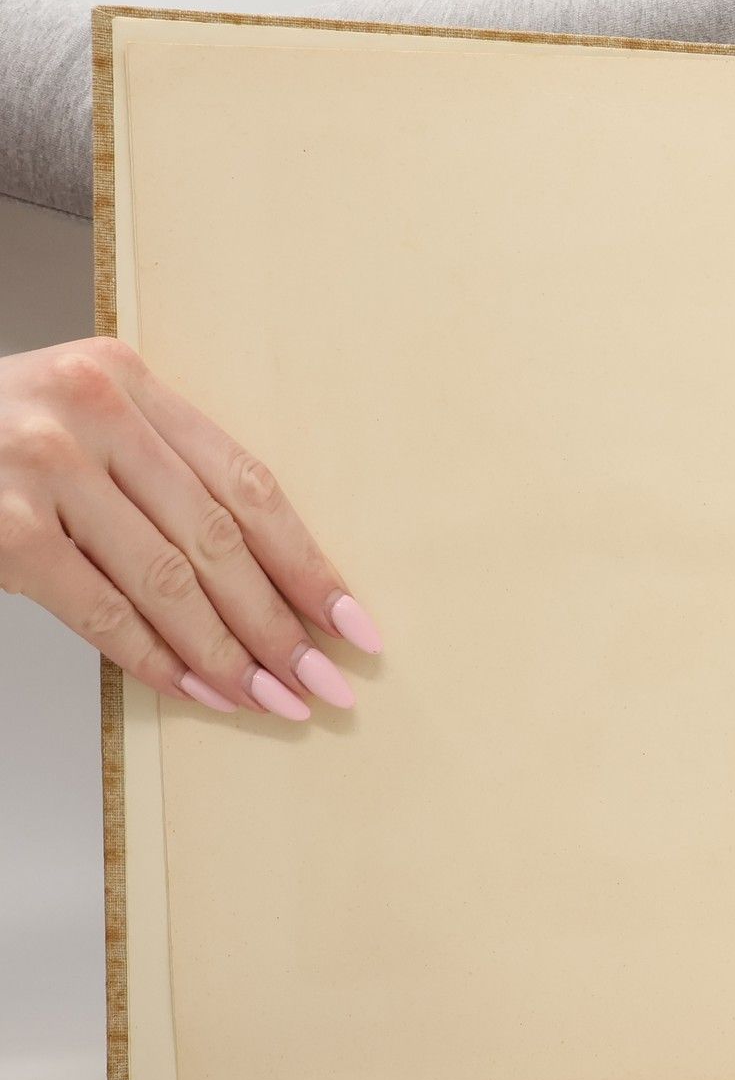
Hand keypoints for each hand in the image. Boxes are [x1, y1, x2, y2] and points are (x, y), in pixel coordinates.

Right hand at [0, 339, 380, 720]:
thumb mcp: (80, 420)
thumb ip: (158, 471)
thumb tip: (262, 579)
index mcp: (129, 380)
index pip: (248, 482)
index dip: (308, 560)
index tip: (354, 621)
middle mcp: (92, 412)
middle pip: (220, 536)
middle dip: (282, 622)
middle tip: (325, 680)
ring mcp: (41, 467)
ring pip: (168, 579)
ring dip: (229, 653)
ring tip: (272, 699)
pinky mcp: (2, 527)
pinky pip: (100, 609)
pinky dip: (153, 659)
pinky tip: (196, 690)